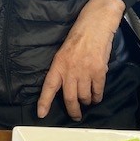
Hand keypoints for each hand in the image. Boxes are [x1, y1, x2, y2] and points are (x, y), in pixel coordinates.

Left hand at [37, 0, 125, 120]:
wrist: (95, 25)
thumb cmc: (79, 36)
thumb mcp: (64, 51)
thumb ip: (63, 68)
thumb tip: (66, 85)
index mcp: (58, 64)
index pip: (49, 87)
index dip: (44, 102)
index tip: (41, 114)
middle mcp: (70, 70)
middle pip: (69, 98)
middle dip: (73, 111)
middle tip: (76, 116)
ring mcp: (85, 72)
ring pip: (84, 97)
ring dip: (86, 102)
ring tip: (87, 101)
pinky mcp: (99, 72)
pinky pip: (97, 91)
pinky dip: (97, 97)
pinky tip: (96, 96)